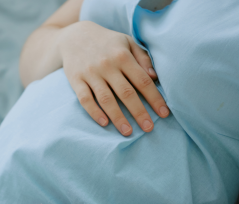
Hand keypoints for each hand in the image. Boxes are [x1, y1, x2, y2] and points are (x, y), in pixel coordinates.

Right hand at [58, 20, 169, 135]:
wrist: (74, 36)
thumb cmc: (107, 43)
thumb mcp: (127, 43)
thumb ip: (143, 58)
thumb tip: (155, 77)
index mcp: (122, 56)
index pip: (142, 80)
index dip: (154, 98)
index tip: (164, 113)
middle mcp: (107, 65)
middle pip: (126, 93)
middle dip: (139, 112)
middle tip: (149, 128)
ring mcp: (90, 73)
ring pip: (106, 99)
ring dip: (118, 117)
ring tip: (128, 132)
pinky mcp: (75, 80)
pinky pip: (85, 99)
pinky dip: (94, 112)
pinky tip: (104, 123)